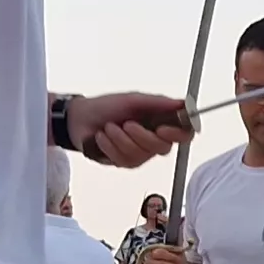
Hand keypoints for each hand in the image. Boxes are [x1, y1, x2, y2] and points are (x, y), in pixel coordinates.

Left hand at [71, 92, 190, 168]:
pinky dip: (110, 146)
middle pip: (163, 148)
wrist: (79, 118)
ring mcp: (139, 153)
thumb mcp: (133, 100)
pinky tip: (102, 137)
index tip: (163, 128)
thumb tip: (182, 104)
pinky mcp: (124, 162)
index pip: (183, 134)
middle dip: (142, 136)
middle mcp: (153, 140)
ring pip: (141, 155)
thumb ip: (158, 103)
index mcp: (160, 122)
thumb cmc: (107, 107)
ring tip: (109, 128)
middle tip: (127, 124)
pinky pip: (124, 160)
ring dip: (121, 140)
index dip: (178, 134)